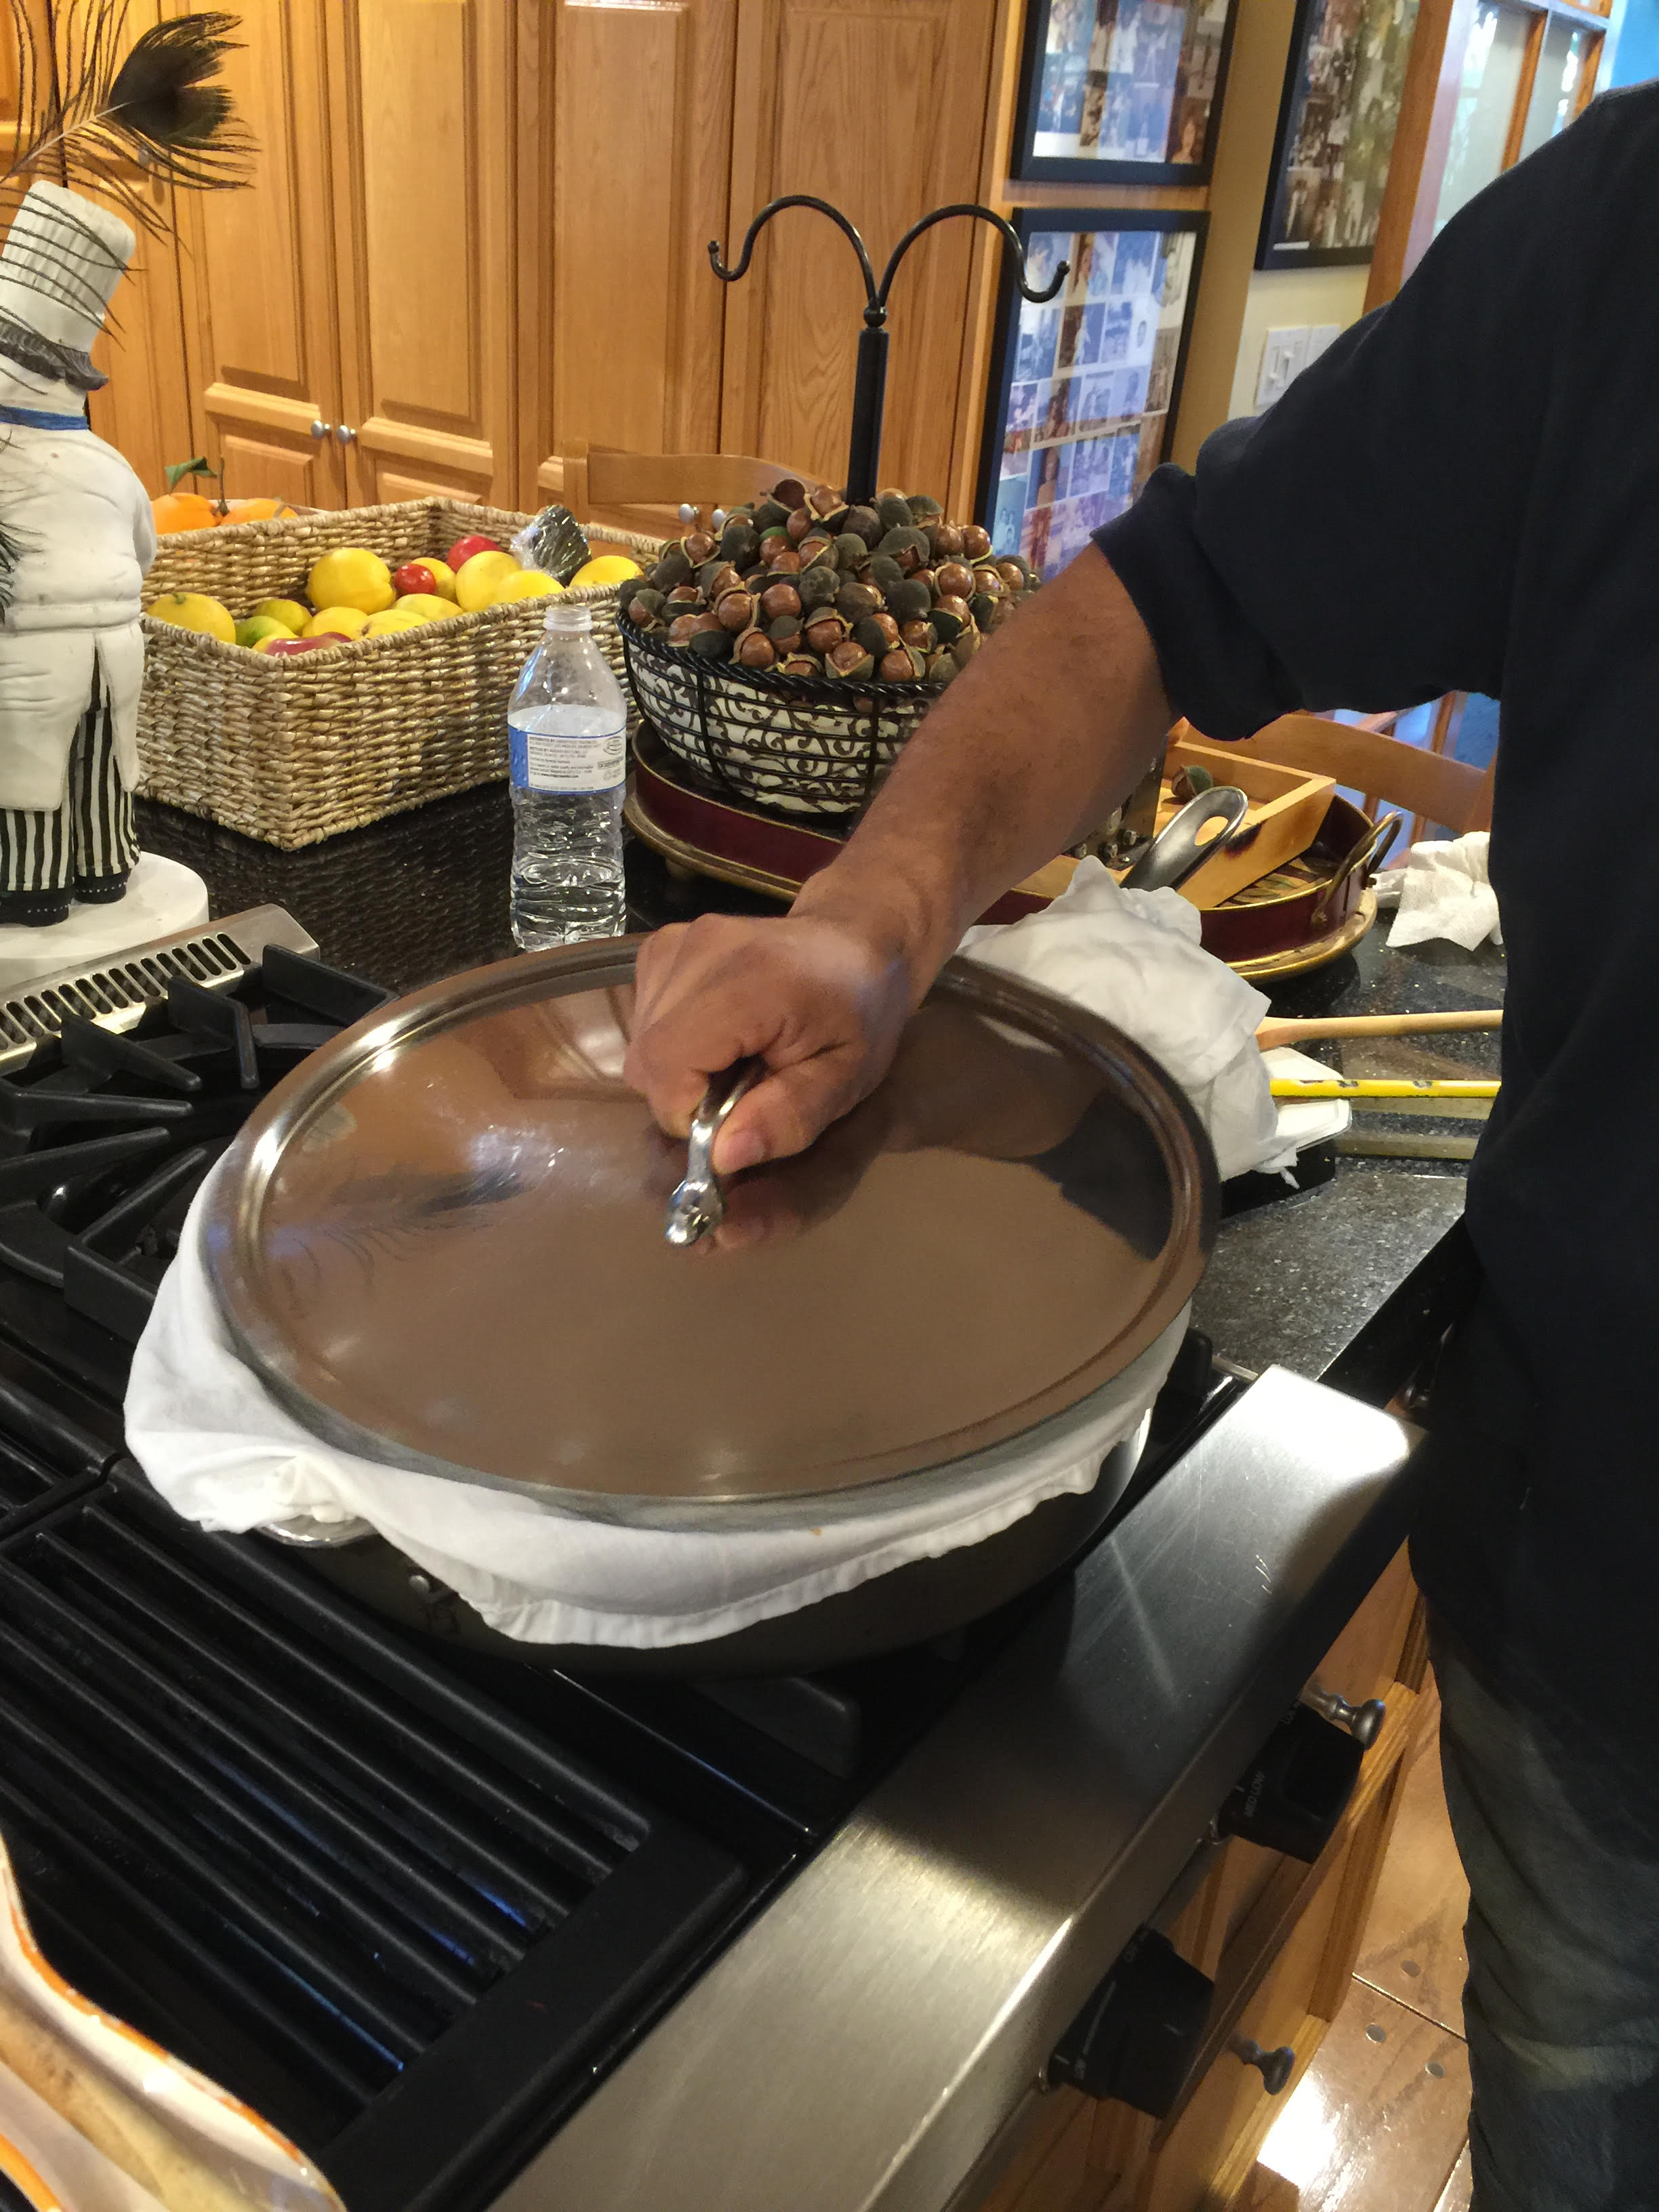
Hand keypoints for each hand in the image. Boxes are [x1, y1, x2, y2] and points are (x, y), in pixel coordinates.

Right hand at [624, 910, 916, 1172]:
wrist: (852, 941)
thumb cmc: (859, 1013)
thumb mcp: (845, 1080)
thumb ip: (788, 1118)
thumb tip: (723, 1157)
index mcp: (751, 983)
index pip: (666, 1066)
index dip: (686, 1113)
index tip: (730, 1121)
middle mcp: (701, 953)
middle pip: (646, 1059)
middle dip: (683, 1097)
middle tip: (739, 1093)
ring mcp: (677, 943)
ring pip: (640, 1043)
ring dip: (678, 1071)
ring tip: (734, 1059)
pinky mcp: (662, 945)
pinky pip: (643, 1019)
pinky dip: (672, 1043)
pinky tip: (716, 1035)